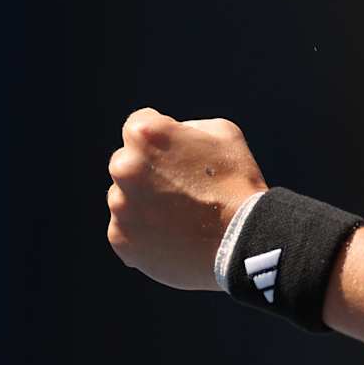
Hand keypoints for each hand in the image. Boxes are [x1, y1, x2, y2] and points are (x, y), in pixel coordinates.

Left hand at [106, 107, 268, 290]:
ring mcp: (120, 206)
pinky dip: (143, 232)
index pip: (137, 124)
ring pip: (124, 198)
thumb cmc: (237, 181)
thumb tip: (170, 140)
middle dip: (147, 170)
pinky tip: (172, 236)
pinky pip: (125, 229)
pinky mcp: (120, 239)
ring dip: (143, 202)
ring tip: (179, 217)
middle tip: (180, 187)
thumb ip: (186, 128)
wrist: (243, 240)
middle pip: (126, 162)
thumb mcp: (221, 133)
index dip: (161, 136)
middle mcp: (124, 167)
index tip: (178, 152)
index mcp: (145, 134)